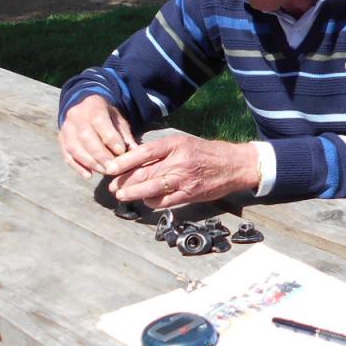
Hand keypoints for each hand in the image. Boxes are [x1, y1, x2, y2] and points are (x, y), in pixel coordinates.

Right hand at [58, 94, 135, 178]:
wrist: (87, 108)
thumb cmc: (107, 117)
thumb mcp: (119, 120)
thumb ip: (125, 135)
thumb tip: (135, 152)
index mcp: (93, 106)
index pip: (100, 122)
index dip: (110, 138)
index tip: (121, 152)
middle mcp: (76, 116)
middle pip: (86, 137)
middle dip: (100, 155)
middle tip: (112, 168)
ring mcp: (66, 128)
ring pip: (74, 148)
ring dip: (90, 163)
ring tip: (104, 172)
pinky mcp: (61, 140)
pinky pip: (67, 155)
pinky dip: (77, 167)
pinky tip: (88, 175)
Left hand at [102, 135, 260, 209]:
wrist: (234, 165)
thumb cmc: (206, 153)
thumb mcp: (184, 143)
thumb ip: (162, 151)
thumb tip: (134, 160)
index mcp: (176, 144)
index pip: (144, 152)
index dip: (124, 161)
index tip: (110, 168)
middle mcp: (179, 161)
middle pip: (144, 172)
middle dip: (125, 181)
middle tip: (112, 186)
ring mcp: (184, 179)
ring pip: (151, 189)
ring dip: (133, 194)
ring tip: (122, 195)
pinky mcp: (189, 194)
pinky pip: (164, 201)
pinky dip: (151, 202)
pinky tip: (146, 200)